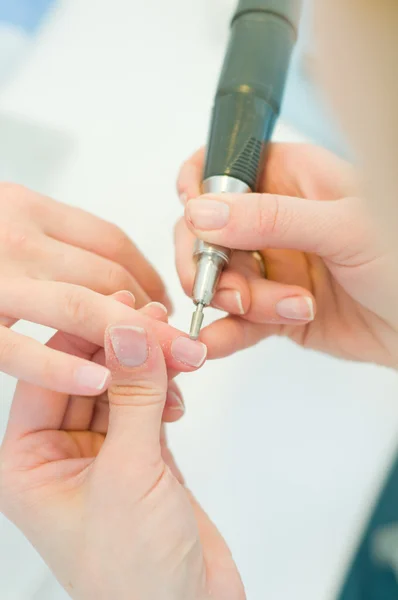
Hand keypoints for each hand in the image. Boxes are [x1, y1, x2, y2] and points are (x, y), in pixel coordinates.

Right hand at [0, 183, 173, 391]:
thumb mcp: (6, 224)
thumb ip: (52, 243)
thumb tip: (111, 278)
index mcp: (28, 209)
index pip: (112, 243)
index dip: (151, 278)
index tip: (168, 307)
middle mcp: (16, 237)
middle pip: (108, 277)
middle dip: (156, 317)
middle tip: (187, 347)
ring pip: (80, 307)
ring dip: (130, 341)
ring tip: (165, 369)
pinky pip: (22, 349)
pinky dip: (62, 369)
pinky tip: (98, 383)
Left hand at [0, 315, 243, 599]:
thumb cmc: (135, 574)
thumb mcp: (129, 474)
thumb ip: (133, 397)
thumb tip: (130, 331)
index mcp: (28, 462)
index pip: (51, 376)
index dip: (85, 337)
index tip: (122, 308)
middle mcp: (59, 455)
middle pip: (88, 376)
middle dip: (125, 350)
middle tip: (160, 324)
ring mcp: (103, 454)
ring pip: (121, 388)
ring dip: (149, 368)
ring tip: (180, 353)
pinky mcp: (141, 458)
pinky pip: (146, 406)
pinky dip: (164, 391)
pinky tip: (178, 389)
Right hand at [175, 143, 397, 366]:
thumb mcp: (344, 228)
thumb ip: (272, 218)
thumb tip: (201, 213)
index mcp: (291, 178)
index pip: (221, 167)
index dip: (197, 187)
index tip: (194, 217)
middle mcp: (273, 221)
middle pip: (205, 232)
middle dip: (210, 263)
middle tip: (234, 287)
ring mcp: (271, 267)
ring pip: (218, 280)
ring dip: (238, 301)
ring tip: (288, 309)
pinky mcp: (272, 309)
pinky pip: (235, 319)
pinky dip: (223, 332)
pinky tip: (217, 342)